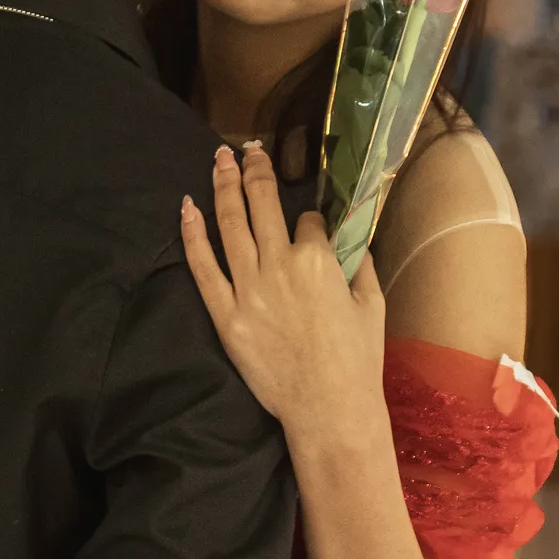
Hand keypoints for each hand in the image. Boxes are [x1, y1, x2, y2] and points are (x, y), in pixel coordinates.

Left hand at [180, 143, 386, 448]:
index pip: (309, 220)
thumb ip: (358, 263)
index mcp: (319, 261)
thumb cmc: (357, 360)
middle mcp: (279, 266)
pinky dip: (192, 234)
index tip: (310, 226)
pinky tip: (187, 207)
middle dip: (255, 170)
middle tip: (248, 149)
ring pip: (230, 224)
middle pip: (262, 204)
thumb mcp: (371, 303)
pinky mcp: (225, 315)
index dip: (312, 221)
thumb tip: (348, 237)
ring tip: (219, 160)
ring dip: (223, 186)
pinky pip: (202, 267)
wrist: (328, 409)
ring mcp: (247, 290)